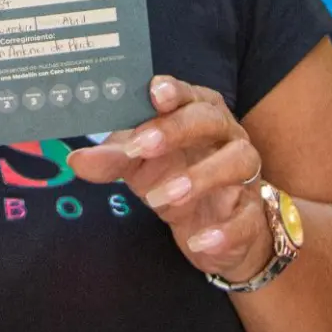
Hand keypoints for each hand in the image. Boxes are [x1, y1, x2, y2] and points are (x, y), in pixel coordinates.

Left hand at [68, 77, 272, 283]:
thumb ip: (111, 158)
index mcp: (196, 111)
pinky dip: (224, 230)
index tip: (154, 93)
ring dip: (200, 178)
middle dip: (177, 129)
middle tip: (143, 147)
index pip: (188, 92)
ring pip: (238, 161)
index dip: (173, 91)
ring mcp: (245, 173)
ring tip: (162, 199)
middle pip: (211, 119)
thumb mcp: (137, 165)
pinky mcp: (253, 213)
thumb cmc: (171, 177)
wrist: (212, 231)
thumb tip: (77, 160)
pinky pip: (248, 217)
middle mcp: (226, 134)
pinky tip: (198, 240)